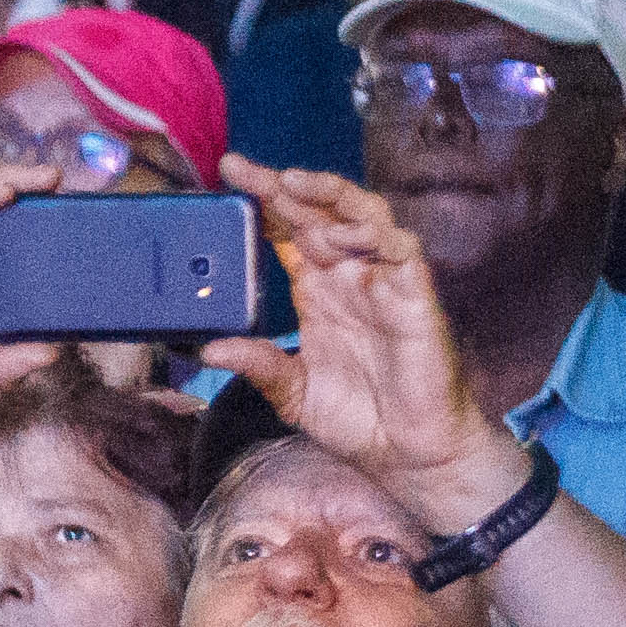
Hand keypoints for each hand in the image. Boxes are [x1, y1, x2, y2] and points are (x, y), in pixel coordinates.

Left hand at [203, 158, 513, 524]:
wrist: (408, 455)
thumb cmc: (358, 420)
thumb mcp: (292, 392)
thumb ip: (258, 364)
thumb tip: (209, 350)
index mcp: (316, 289)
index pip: (286, 230)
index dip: (262, 201)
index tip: (228, 175)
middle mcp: (348, 277)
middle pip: (318, 212)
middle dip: (283, 185)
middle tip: (245, 171)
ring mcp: (383, 282)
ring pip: (364, 215)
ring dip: (329, 196)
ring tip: (291, 188)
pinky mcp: (416, 297)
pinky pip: (403, 250)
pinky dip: (375, 235)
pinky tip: (344, 236)